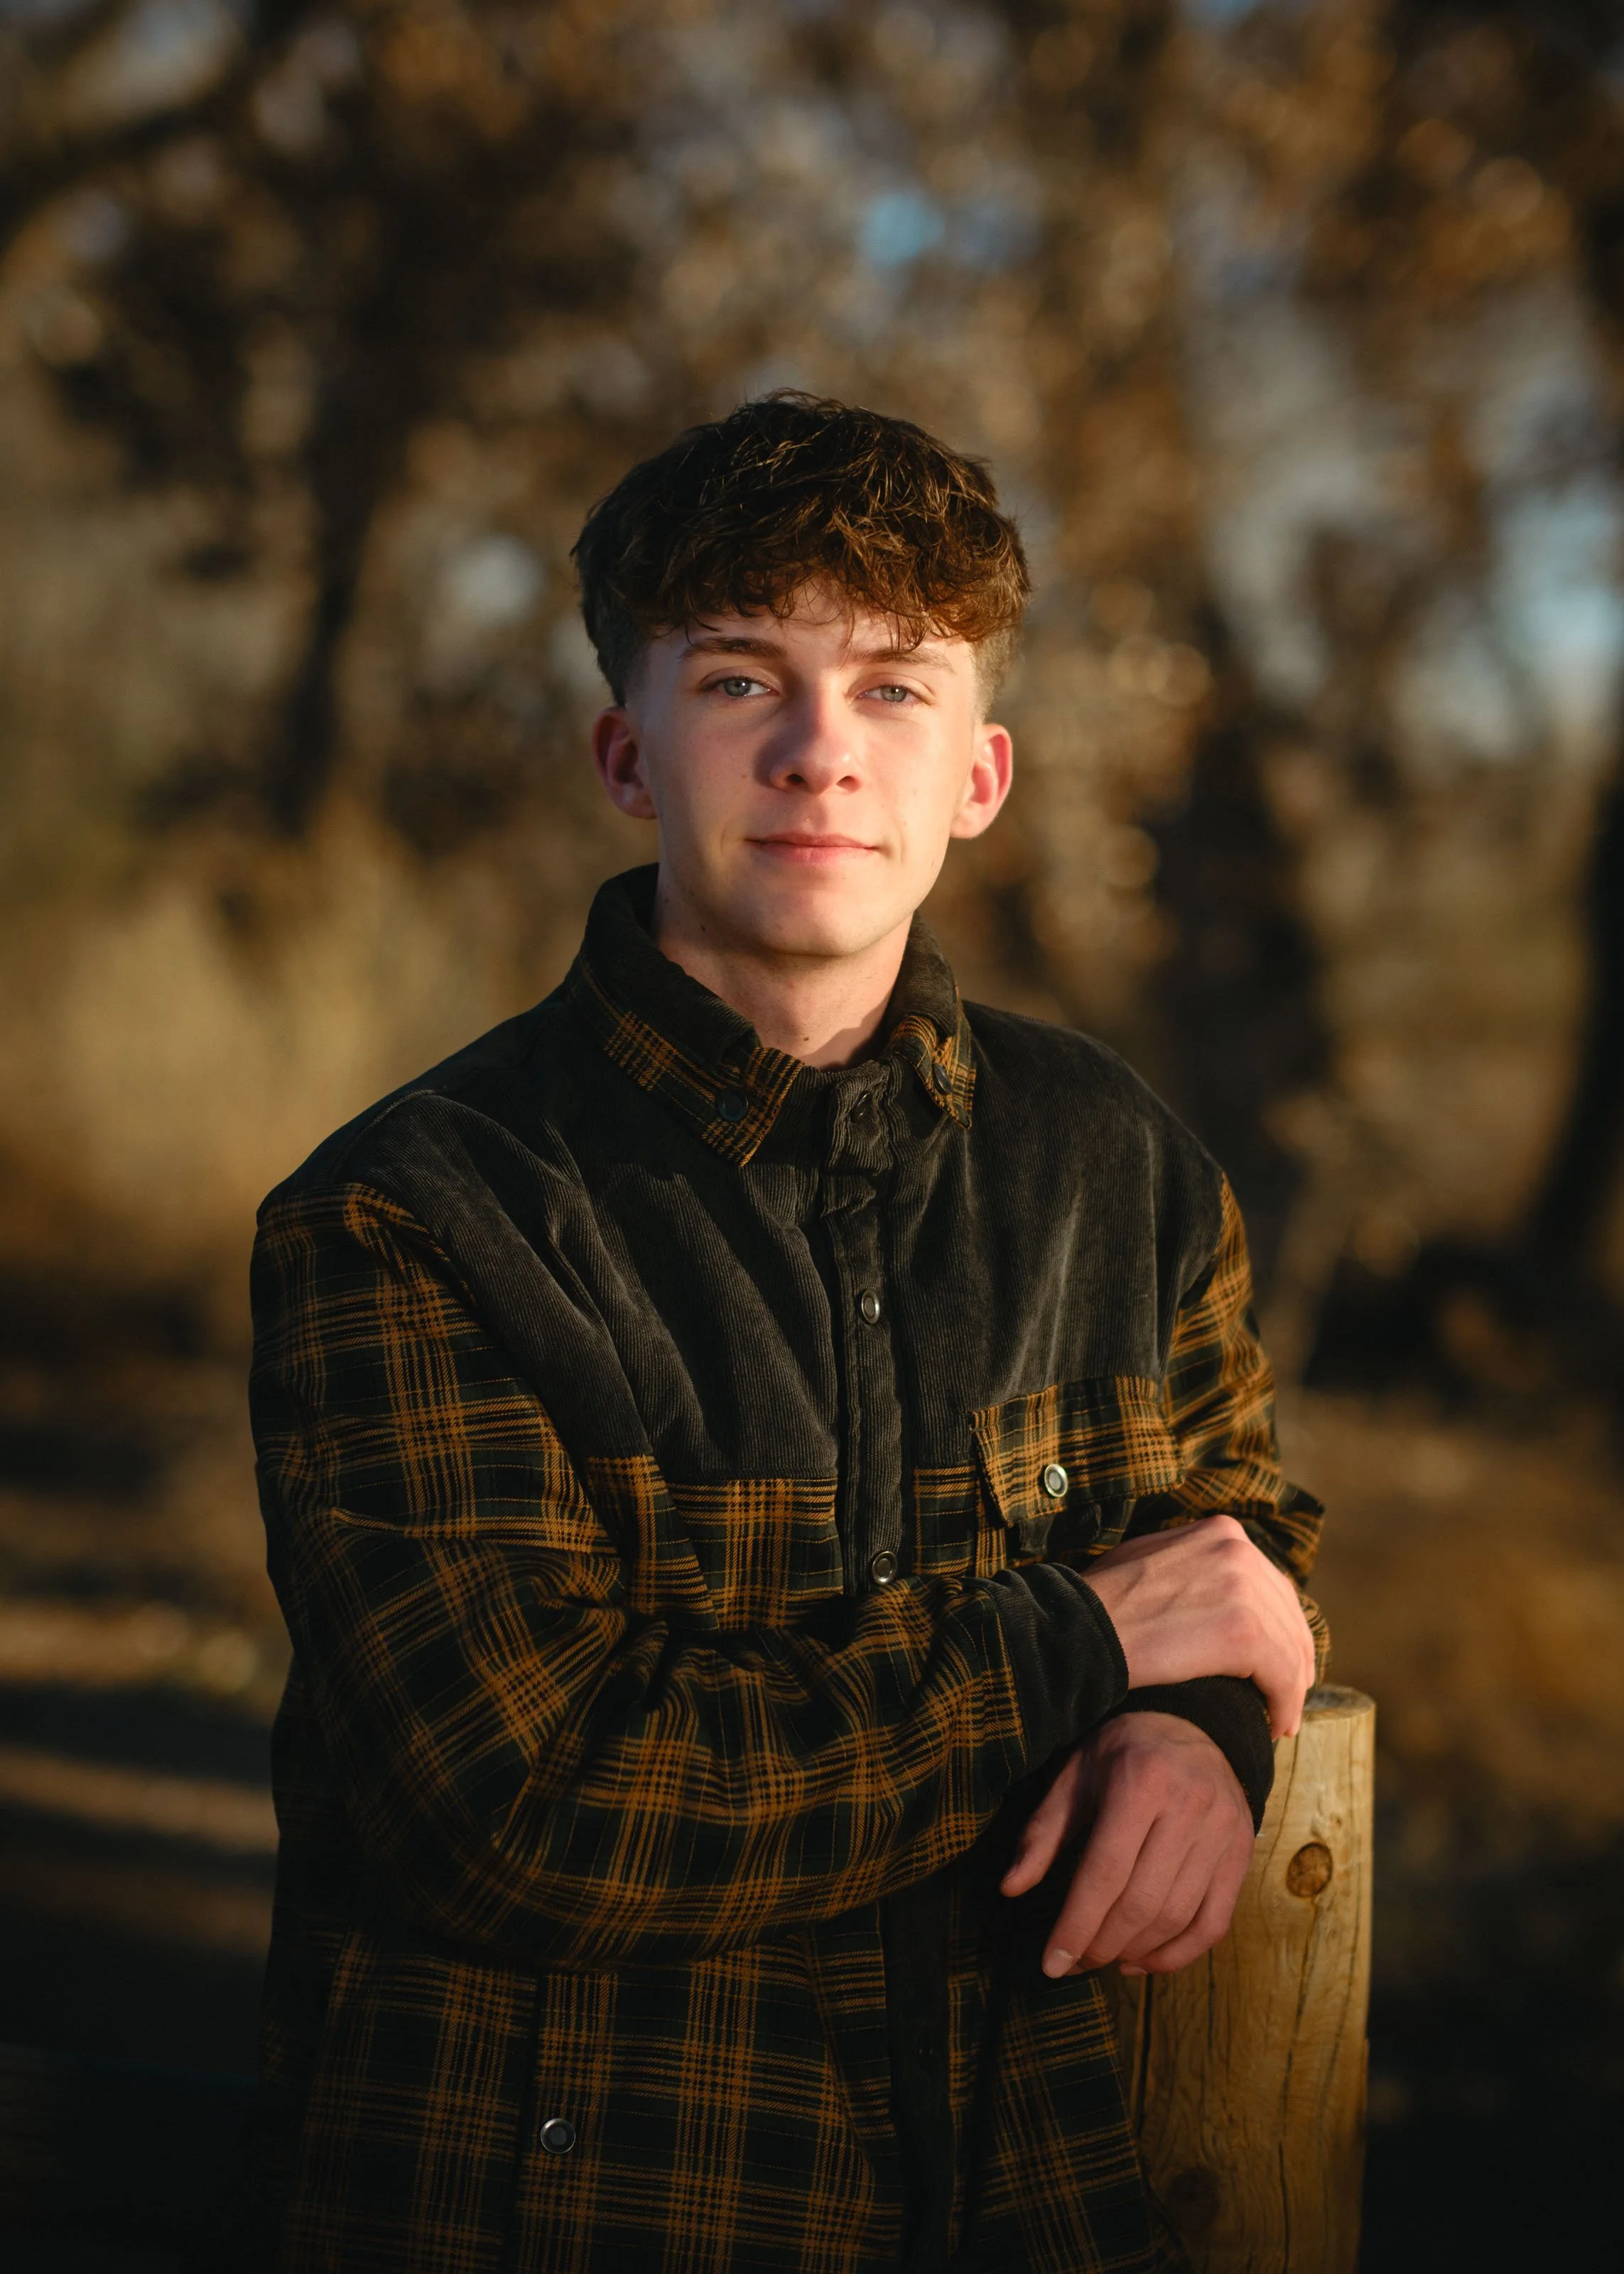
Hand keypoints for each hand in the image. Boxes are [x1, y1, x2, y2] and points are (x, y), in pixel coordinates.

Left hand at [1000, 1712, 1255, 1978]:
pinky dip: (1179, 1954)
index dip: (1077, 1926)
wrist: (1193, 1725)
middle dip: (1103, 1944)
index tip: (1053, 1964)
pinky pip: (1214, 1922)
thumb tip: (1011, 1887)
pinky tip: (1144, 1961)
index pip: (1105, 1872)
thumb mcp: (1075, 1776)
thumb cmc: (1122, 1753)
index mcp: (1140, 1781)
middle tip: (1076, 1962)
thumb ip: (1043, 1831)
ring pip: (1178, 1917)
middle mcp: (1188, 1805)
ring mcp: (1223, 1830)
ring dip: (1136, 1952)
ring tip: (1105, 1958)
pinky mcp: (1242, 1851)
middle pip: (1142, 1901)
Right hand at [1081, 1515, 1314, 1736]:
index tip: (1282, 1662)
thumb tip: (1220, 1593)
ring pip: (1289, 1650)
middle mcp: (1240, 1551)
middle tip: (1288, 1698)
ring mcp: (1244, 1588)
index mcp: (1223, 1532)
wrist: (1083, 1627)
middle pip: (1288, 1615)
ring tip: (1282, 1720)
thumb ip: (1195, 1565)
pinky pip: (1282, 1677)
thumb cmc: (1104, 1602)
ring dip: (1290, 1690)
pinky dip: (1284, 1705)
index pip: (1272, 1585)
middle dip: (1294, 1660)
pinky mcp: (1243, 1631)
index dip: (1282, 1627)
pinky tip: (1276, 1725)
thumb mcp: (1154, 1559)